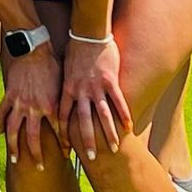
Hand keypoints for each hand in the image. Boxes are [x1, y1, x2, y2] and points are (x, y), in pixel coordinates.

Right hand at [0, 43, 64, 169]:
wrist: (34, 48)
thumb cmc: (53, 63)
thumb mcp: (63, 84)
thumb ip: (65, 102)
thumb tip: (74, 114)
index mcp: (51, 105)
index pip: (58, 132)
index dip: (63, 144)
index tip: (66, 154)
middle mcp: (34, 107)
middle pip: (33, 137)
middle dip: (36, 154)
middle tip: (40, 167)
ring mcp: (19, 102)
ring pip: (13, 130)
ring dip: (14, 146)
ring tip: (15, 158)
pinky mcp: (9, 95)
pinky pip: (2, 113)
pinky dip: (1, 124)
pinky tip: (1, 134)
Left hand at [56, 38, 131, 160]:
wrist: (86, 33)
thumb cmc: (74, 51)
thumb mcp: (64, 72)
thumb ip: (65, 89)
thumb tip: (62, 102)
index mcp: (66, 90)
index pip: (62, 118)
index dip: (63, 135)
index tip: (66, 150)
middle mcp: (80, 91)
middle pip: (83, 122)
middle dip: (87, 141)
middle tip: (91, 158)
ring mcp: (96, 86)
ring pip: (102, 115)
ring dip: (108, 134)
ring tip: (113, 149)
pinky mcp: (110, 80)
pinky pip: (118, 101)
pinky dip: (124, 116)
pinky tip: (129, 128)